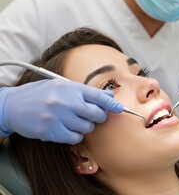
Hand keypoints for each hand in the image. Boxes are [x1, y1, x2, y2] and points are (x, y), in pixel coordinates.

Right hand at [0, 79, 122, 143]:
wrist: (13, 106)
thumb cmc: (41, 94)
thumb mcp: (61, 86)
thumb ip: (85, 92)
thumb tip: (109, 97)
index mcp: (70, 88)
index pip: (98, 96)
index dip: (111, 104)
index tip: (119, 109)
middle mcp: (65, 102)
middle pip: (96, 114)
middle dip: (98, 116)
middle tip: (91, 115)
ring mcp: (58, 118)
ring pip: (87, 128)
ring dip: (85, 126)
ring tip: (73, 120)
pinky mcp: (51, 132)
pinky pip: (75, 137)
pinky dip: (75, 135)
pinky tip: (66, 128)